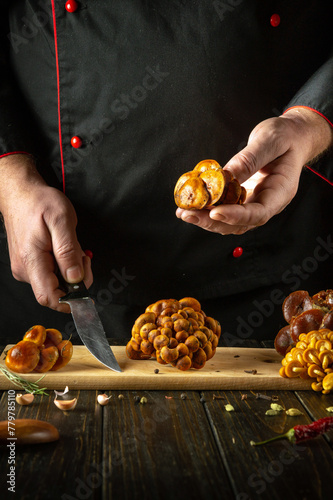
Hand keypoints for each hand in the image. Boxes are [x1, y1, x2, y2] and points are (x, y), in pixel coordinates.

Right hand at [0, 154, 92, 311]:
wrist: (20, 192)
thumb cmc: (39, 202)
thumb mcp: (62, 220)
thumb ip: (69, 251)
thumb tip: (75, 278)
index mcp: (32, 260)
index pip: (49, 297)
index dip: (70, 300)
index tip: (86, 290)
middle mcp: (25, 269)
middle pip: (55, 292)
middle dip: (76, 280)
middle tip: (83, 257)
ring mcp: (25, 268)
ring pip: (54, 283)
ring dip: (70, 271)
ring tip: (73, 248)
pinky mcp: (28, 265)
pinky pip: (50, 274)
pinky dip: (63, 266)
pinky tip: (65, 250)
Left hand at [176, 108, 332, 234]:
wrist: (293, 137)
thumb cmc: (287, 137)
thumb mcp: (270, 141)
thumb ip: (249, 160)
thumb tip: (225, 176)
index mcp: (280, 192)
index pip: (259, 213)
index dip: (235, 216)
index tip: (215, 212)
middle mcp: (268, 203)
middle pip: (239, 223)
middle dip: (212, 221)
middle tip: (189, 215)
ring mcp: (254, 202)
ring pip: (230, 221)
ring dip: (206, 219)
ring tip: (184, 212)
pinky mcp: (243, 198)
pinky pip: (225, 209)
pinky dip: (207, 209)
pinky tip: (191, 204)